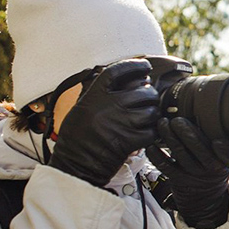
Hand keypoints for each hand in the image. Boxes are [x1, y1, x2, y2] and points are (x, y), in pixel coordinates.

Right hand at [48, 59, 160, 186]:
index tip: (144, 66)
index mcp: (94, 95)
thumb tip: (115, 80)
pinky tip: (148, 133)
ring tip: (148, 118)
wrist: (74, 163)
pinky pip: (152, 132)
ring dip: (154, 115)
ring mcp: (120, 123)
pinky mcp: (129, 140)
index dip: (134, 65)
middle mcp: (109, 106)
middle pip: (143, 91)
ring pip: (151, 111)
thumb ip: (97, 94)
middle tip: (149, 99)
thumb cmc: (76, 137)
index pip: (118, 71)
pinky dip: (154, 133)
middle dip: (151, 95)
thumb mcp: (81, 108)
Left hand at [146, 117, 228, 228]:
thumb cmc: (213, 164)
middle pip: (199, 149)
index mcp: (227, 160)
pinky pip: (165, 166)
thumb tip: (209, 109)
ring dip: (169, 137)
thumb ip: (222, 138)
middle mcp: (212, 168)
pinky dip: (156, 155)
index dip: (224, 150)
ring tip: (162, 123)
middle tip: (177, 120)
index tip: (217, 141)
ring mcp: (194, 174)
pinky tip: (151, 145)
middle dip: (186, 132)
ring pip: (180, 154)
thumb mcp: (226, 156)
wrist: (205, 195)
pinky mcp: (178, 179)